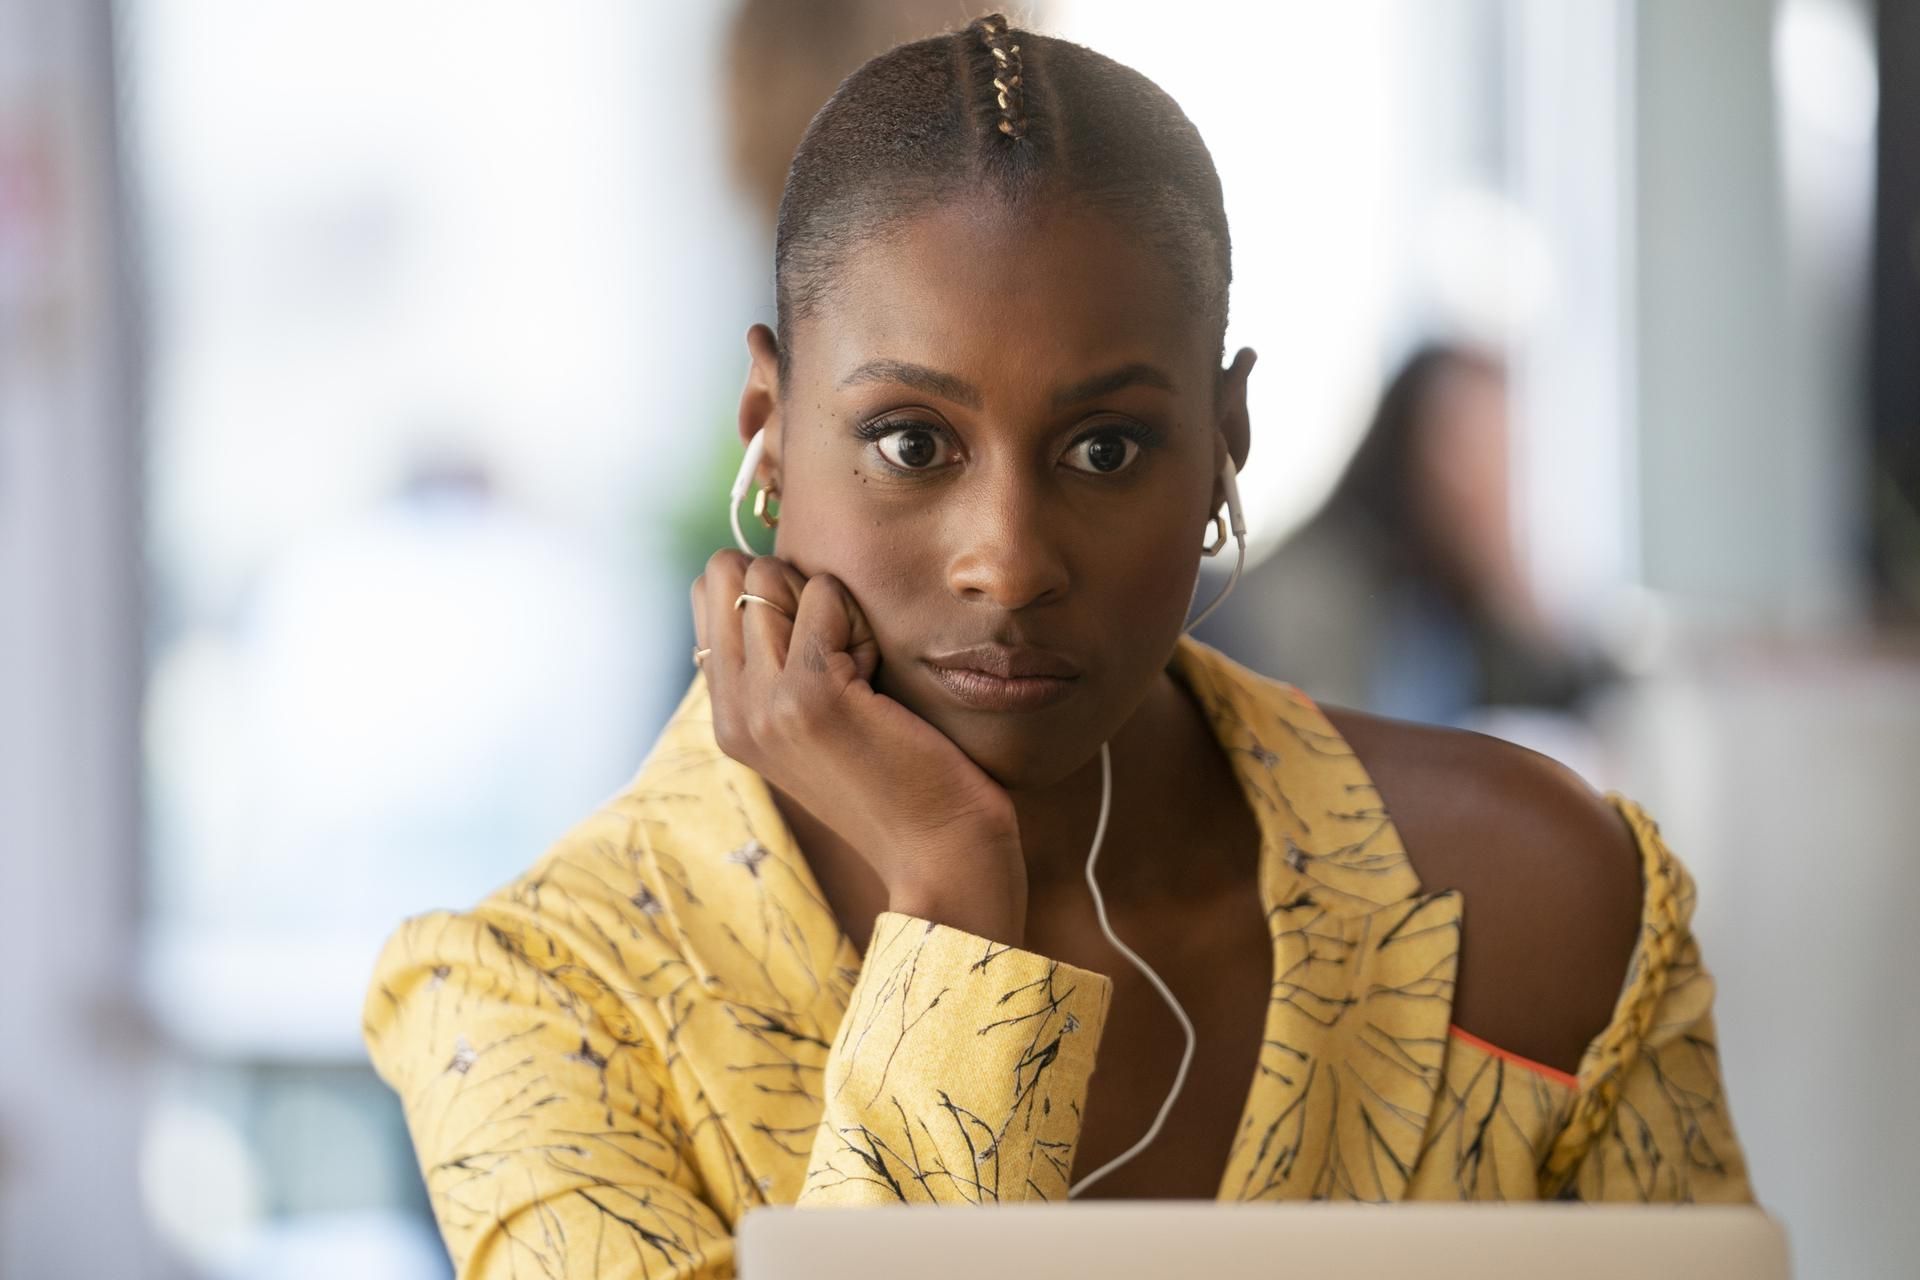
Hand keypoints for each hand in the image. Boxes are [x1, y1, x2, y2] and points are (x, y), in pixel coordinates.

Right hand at [692, 551, 1027, 944]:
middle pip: (728, 573)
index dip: (770, 592)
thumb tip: (769, 577)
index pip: (708, 592)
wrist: (938, 854)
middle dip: (792, 587)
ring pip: (769, 577)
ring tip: (862, 669)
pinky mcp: (809, 696)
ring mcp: (762, 704)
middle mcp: (731, 711)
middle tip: (842, 652)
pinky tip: (878, 677)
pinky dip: (861, 618)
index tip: (821, 646)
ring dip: (830, 604)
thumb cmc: (901, 779)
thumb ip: (782, 665)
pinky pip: (824, 595)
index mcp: (727, 716)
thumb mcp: (820, 722)